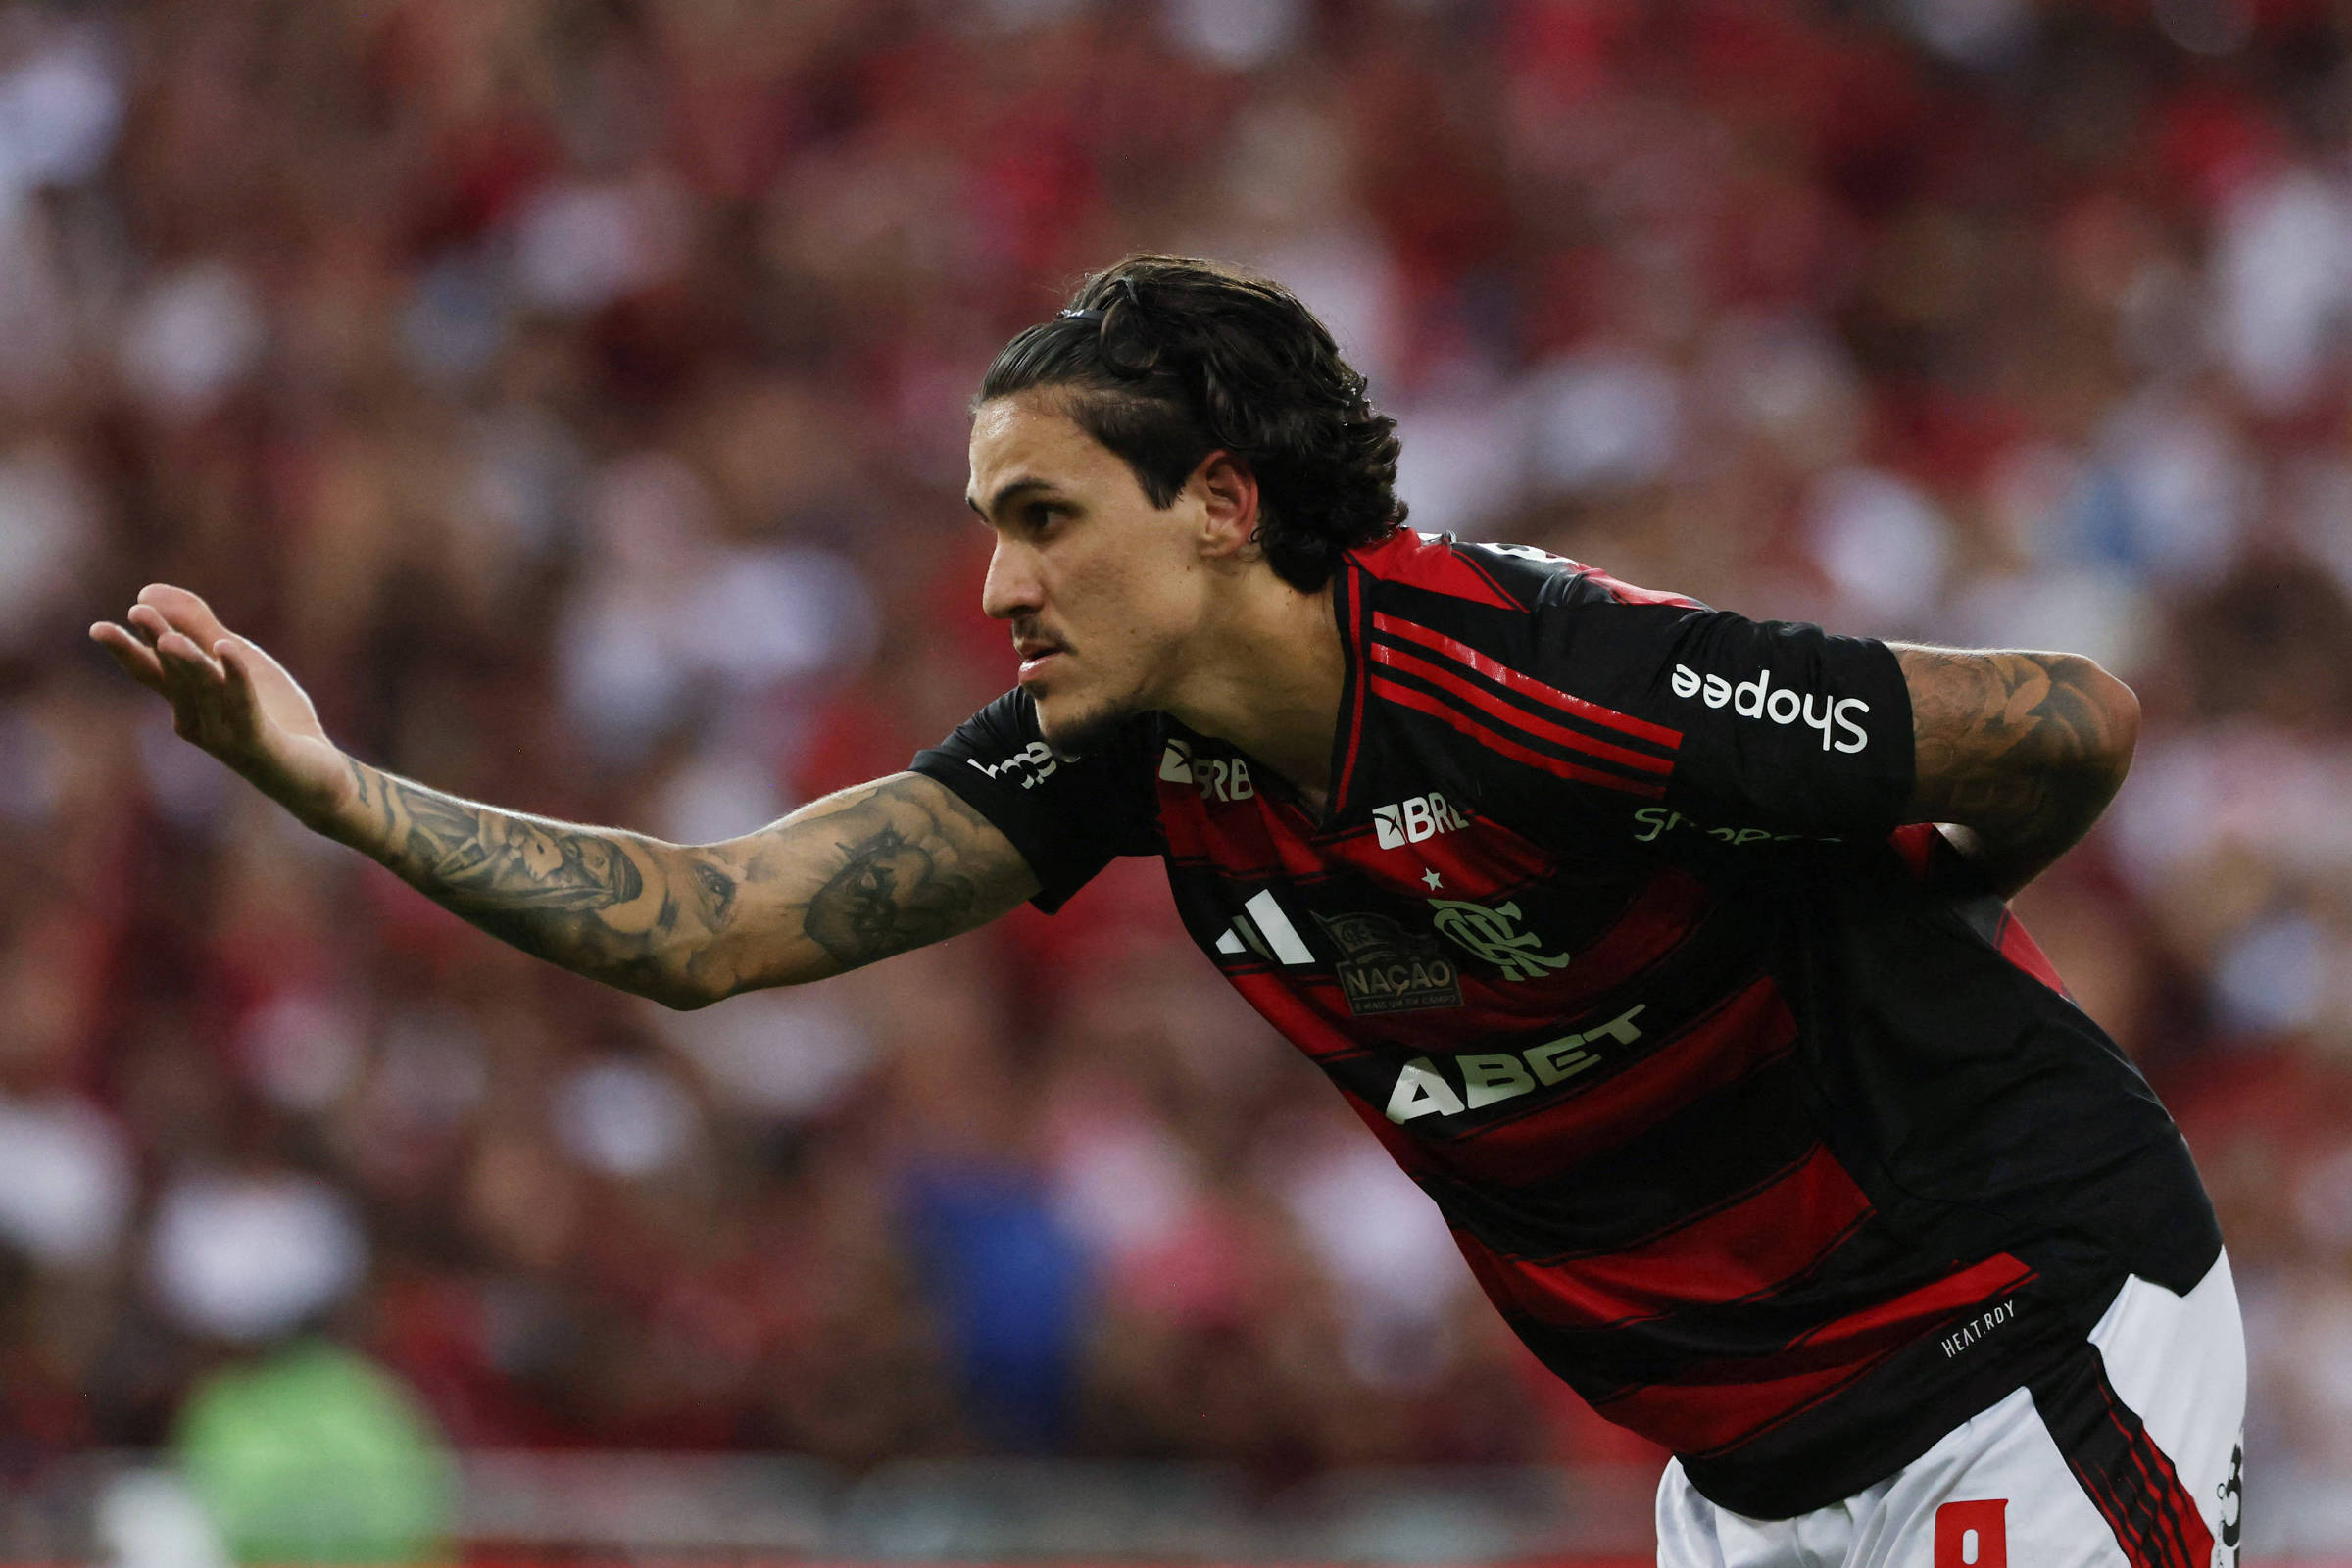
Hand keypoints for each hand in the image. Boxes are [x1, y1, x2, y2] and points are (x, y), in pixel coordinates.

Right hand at [90, 585, 353, 827]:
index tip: (98, 629)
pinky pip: (244, 704)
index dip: (127, 650)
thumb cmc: (269, 710)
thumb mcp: (234, 658)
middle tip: (137, 614)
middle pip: (173, 676)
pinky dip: (235, 676)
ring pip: (204, 689)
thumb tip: (147, 590)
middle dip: (156, 644)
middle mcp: (196, 717)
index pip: (151, 670)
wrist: (315, 769)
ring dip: (188, 662)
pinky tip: (227, 648)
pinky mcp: (256, 741)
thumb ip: (198, 625)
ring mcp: (224, 732)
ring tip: (169, 637)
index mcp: (186, 698)